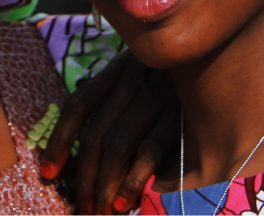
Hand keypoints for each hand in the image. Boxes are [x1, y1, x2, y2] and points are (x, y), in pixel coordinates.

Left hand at [41, 50, 178, 213]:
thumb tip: (76, 127)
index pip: (78, 106)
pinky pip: (148, 152)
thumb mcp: (137, 75)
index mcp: (116, 70)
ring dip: (104, 185)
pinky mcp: (179, 118)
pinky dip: (133, 179)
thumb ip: (111, 96)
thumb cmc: (169, 77)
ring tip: (99, 211)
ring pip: (117, 145)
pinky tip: (125, 202)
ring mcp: (156, 97)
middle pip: (95, 133)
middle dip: (84, 176)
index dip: (59, 141)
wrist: (214, 62)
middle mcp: (132, 80)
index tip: (48, 174)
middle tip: (81, 206)